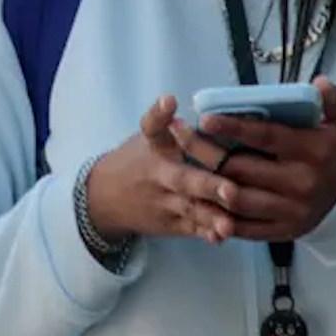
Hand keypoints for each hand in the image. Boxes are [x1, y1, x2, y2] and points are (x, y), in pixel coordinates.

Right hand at [82, 96, 246, 244]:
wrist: (104, 201)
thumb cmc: (134, 162)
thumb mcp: (142, 138)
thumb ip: (159, 120)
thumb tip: (170, 98)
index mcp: (154, 151)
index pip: (156, 131)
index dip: (166, 119)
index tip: (171, 102)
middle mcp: (159, 179)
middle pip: (183, 181)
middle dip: (208, 186)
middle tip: (231, 190)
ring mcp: (166, 205)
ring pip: (192, 211)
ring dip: (211, 219)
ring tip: (228, 226)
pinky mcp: (173, 225)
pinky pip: (192, 230)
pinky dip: (206, 234)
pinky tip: (222, 237)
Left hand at [184, 76, 335, 242]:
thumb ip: (333, 99)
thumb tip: (317, 82)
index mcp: (312, 151)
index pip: (266, 137)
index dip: (233, 128)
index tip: (204, 119)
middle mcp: (300, 183)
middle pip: (241, 169)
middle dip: (205, 152)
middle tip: (180, 136)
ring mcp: (290, 211)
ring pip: (236, 200)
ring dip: (206, 184)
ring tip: (183, 164)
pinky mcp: (282, 232)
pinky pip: (243, 228)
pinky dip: (218, 215)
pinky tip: (198, 198)